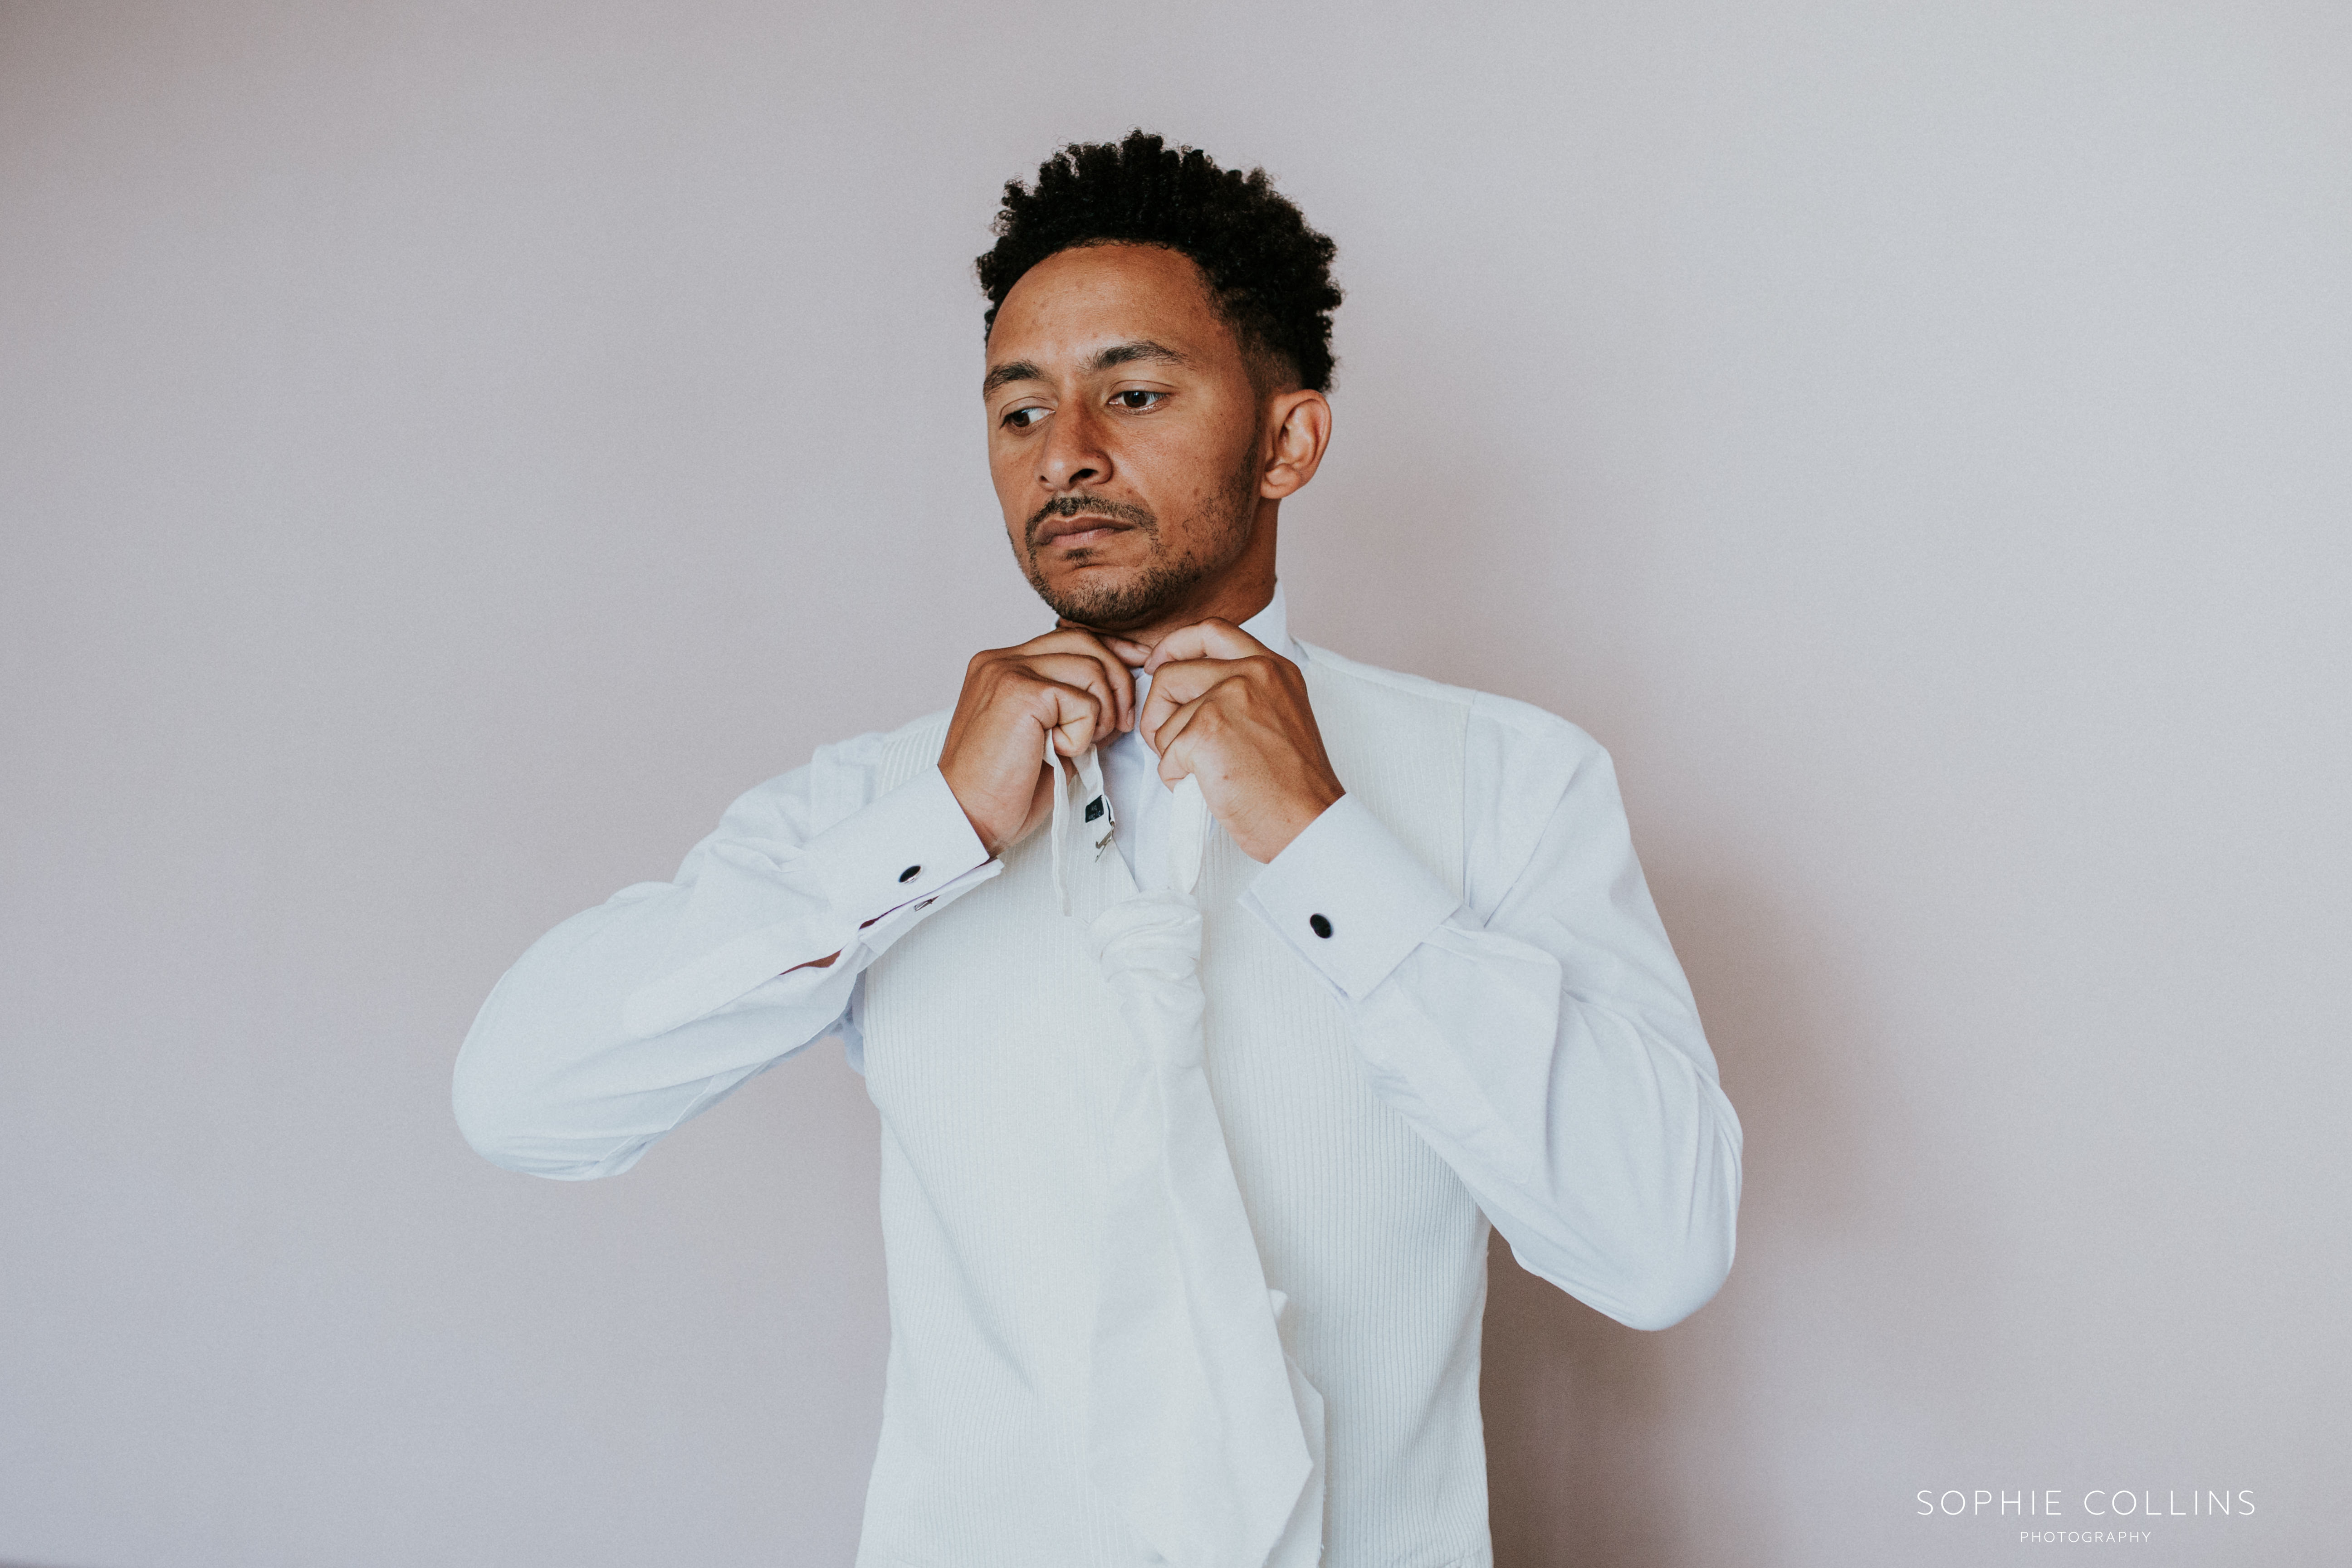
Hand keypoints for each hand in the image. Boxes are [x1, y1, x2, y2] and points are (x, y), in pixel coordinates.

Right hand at [939, 627, 1135, 856]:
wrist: (968, 818)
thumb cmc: (1003, 787)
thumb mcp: (1047, 735)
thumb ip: (1073, 706)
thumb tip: (1120, 695)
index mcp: (1003, 665)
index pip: (1070, 639)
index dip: (1109, 655)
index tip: (1133, 674)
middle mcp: (1001, 660)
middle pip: (1085, 642)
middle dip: (1117, 681)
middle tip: (1118, 725)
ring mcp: (1008, 672)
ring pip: (1091, 670)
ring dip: (1100, 715)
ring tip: (1077, 746)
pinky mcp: (1022, 694)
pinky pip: (1083, 703)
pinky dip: (1083, 735)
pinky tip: (1058, 753)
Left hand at [1126, 619, 1343, 862]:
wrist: (1308, 821)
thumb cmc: (1293, 783)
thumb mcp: (1280, 714)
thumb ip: (1243, 690)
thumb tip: (1188, 689)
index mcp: (1272, 667)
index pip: (1211, 631)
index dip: (1175, 645)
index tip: (1159, 665)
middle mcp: (1252, 674)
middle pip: (1170, 674)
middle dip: (1159, 712)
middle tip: (1174, 743)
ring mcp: (1228, 699)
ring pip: (1163, 720)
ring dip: (1172, 753)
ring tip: (1208, 773)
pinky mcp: (1206, 731)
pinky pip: (1165, 753)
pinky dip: (1176, 778)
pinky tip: (1207, 787)